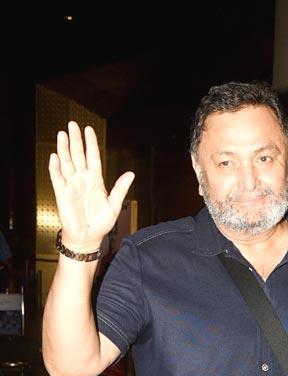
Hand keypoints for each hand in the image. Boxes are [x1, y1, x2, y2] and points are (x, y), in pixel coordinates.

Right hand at [48, 122, 134, 251]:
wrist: (88, 238)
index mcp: (95, 180)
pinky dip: (55, 167)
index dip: (91, 143)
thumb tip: (131, 173)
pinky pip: (57, 178)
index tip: (89, 129)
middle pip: (78, 155)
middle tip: (73, 124)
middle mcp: (82, 179)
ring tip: (62, 134)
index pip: (93, 157)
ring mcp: (71, 185)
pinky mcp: (62, 194)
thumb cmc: (101, 224)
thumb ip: (120, 188)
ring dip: (64, 148)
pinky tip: (54, 156)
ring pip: (66, 163)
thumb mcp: (114, 205)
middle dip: (76, 140)